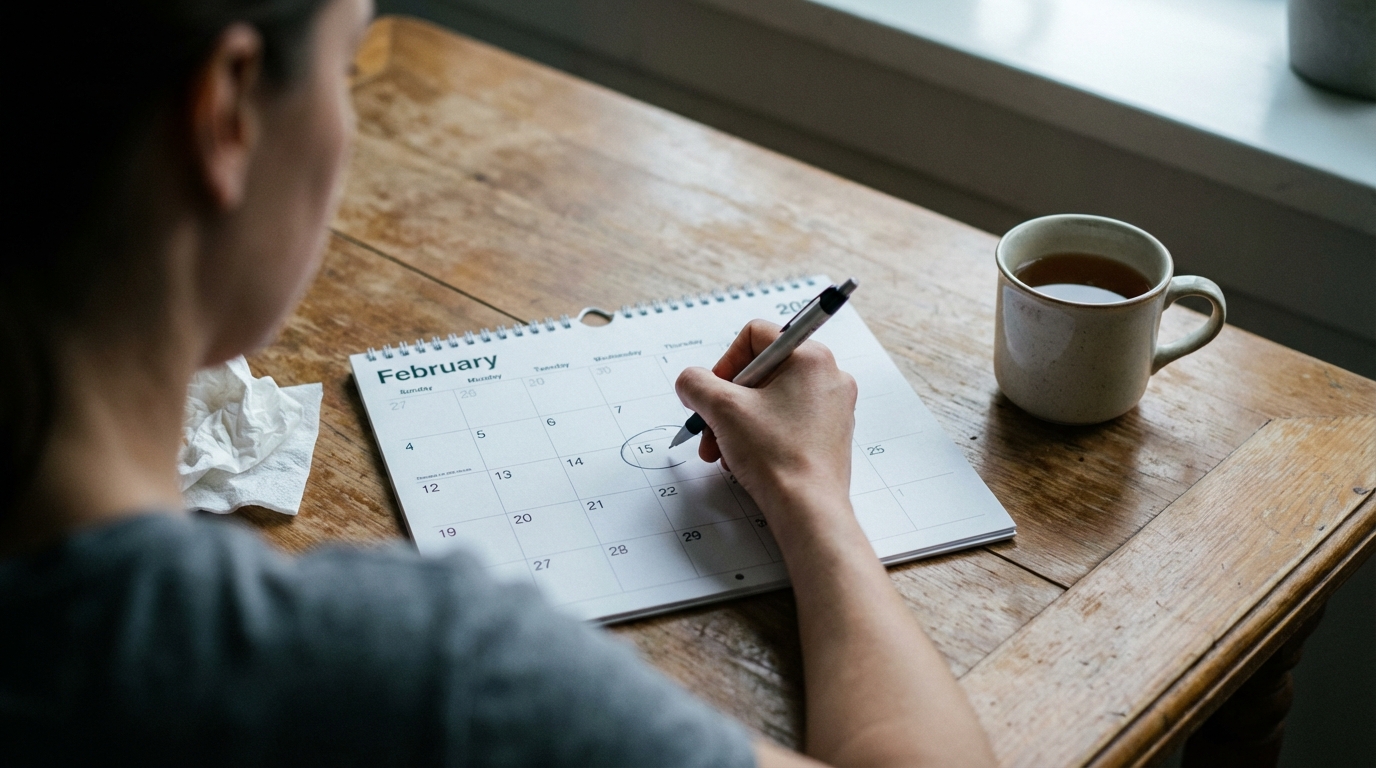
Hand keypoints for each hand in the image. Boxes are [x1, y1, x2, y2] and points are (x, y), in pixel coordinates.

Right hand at [675, 320, 857, 529]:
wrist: (808, 509)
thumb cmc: (776, 455)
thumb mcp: (722, 409)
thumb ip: (696, 383)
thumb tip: (691, 382)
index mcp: (810, 356)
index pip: (754, 336)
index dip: (724, 364)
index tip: (713, 394)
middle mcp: (828, 376)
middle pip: (760, 373)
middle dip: (726, 403)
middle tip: (710, 429)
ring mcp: (832, 407)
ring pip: (770, 400)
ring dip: (737, 423)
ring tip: (723, 452)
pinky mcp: (830, 434)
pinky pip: (786, 421)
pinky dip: (760, 436)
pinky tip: (746, 460)